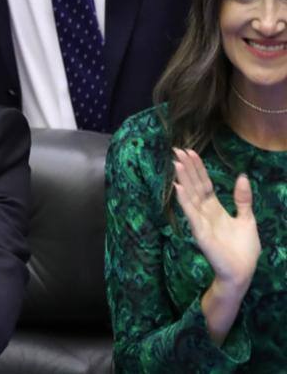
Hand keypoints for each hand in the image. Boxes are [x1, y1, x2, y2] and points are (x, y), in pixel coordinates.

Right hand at [173, 148, 260, 289]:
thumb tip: (242, 176)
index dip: (197, 168)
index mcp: (215, 208)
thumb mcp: (247, 219)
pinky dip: (184, 201)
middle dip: (187, 168)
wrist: (242, 272)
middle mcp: (204, 212)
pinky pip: (191, 213)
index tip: (190, 151)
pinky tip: (179, 188)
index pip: (204, 183)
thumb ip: (242, 199)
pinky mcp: (200, 233)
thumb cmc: (243, 249)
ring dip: (183, 179)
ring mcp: (200, 222)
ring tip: (176, 163)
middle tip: (177, 149)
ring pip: (190, 196)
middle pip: (194, 185)